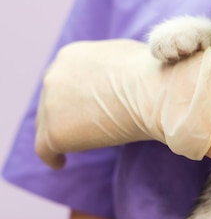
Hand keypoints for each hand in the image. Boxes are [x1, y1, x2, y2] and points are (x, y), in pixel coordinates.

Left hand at [35, 39, 210, 168]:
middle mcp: (54, 74)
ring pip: (48, 123)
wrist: (157, 91)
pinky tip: (62, 163)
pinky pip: (45, 149)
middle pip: (52, 99)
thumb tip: (118, 79)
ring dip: (64, 132)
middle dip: (65, 112)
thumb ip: (111, 67)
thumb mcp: (128, 56)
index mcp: (70, 55)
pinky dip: (53, 156)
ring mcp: (51, 103)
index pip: (64, 78)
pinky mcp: (55, 131)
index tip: (85, 107)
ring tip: (78, 146)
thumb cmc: (155, 73)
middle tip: (83, 127)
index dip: (74, 94)